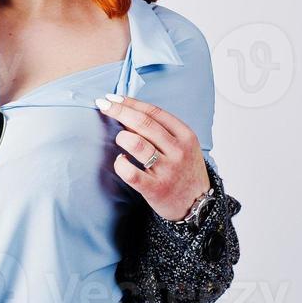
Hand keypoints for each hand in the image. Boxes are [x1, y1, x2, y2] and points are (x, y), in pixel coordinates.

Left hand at [95, 93, 210, 221]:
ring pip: (137, 144)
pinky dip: (120, 163)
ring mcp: (167, 170)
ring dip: (122, 137)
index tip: (113, 98)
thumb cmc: (184, 170)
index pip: (154, 112)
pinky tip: (121, 160)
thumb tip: (127, 113)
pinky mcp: (155, 189)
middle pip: (144, 123)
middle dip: (119, 111)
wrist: (198, 205)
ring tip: (120, 138)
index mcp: (186, 135)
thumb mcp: (184, 145)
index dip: (131, 102)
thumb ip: (161, 130)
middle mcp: (178, 150)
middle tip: (103, 105)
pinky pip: (130, 172)